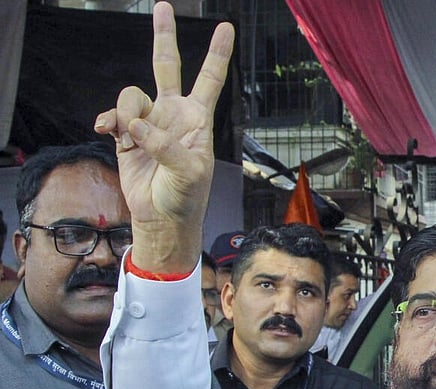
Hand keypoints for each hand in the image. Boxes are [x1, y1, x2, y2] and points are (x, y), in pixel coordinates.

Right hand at [94, 2, 233, 272]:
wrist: (162, 217)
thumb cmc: (186, 197)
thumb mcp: (188, 174)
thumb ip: (166, 148)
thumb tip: (138, 127)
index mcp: (198, 120)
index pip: (210, 80)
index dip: (217, 54)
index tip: (226, 28)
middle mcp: (174, 114)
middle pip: (168, 67)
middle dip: (164, 36)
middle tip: (163, 6)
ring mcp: (149, 122)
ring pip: (131, 94)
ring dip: (125, 110)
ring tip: (128, 136)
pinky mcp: (127, 135)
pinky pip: (112, 114)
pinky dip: (107, 120)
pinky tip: (106, 132)